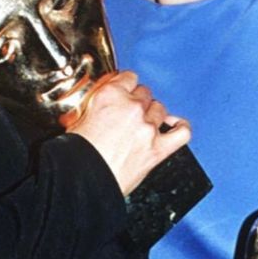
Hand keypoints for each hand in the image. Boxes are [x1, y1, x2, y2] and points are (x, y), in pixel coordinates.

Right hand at [67, 70, 190, 196]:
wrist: (83, 181)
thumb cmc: (76, 155)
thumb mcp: (77, 120)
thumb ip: (95, 108)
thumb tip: (100, 110)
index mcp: (110, 96)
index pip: (128, 77)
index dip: (126, 85)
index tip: (125, 90)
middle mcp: (132, 108)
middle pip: (145, 93)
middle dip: (138, 102)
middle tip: (129, 113)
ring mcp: (147, 128)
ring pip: (160, 109)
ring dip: (153, 114)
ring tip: (145, 121)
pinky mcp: (158, 149)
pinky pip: (181, 132)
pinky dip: (180, 127)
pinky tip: (174, 126)